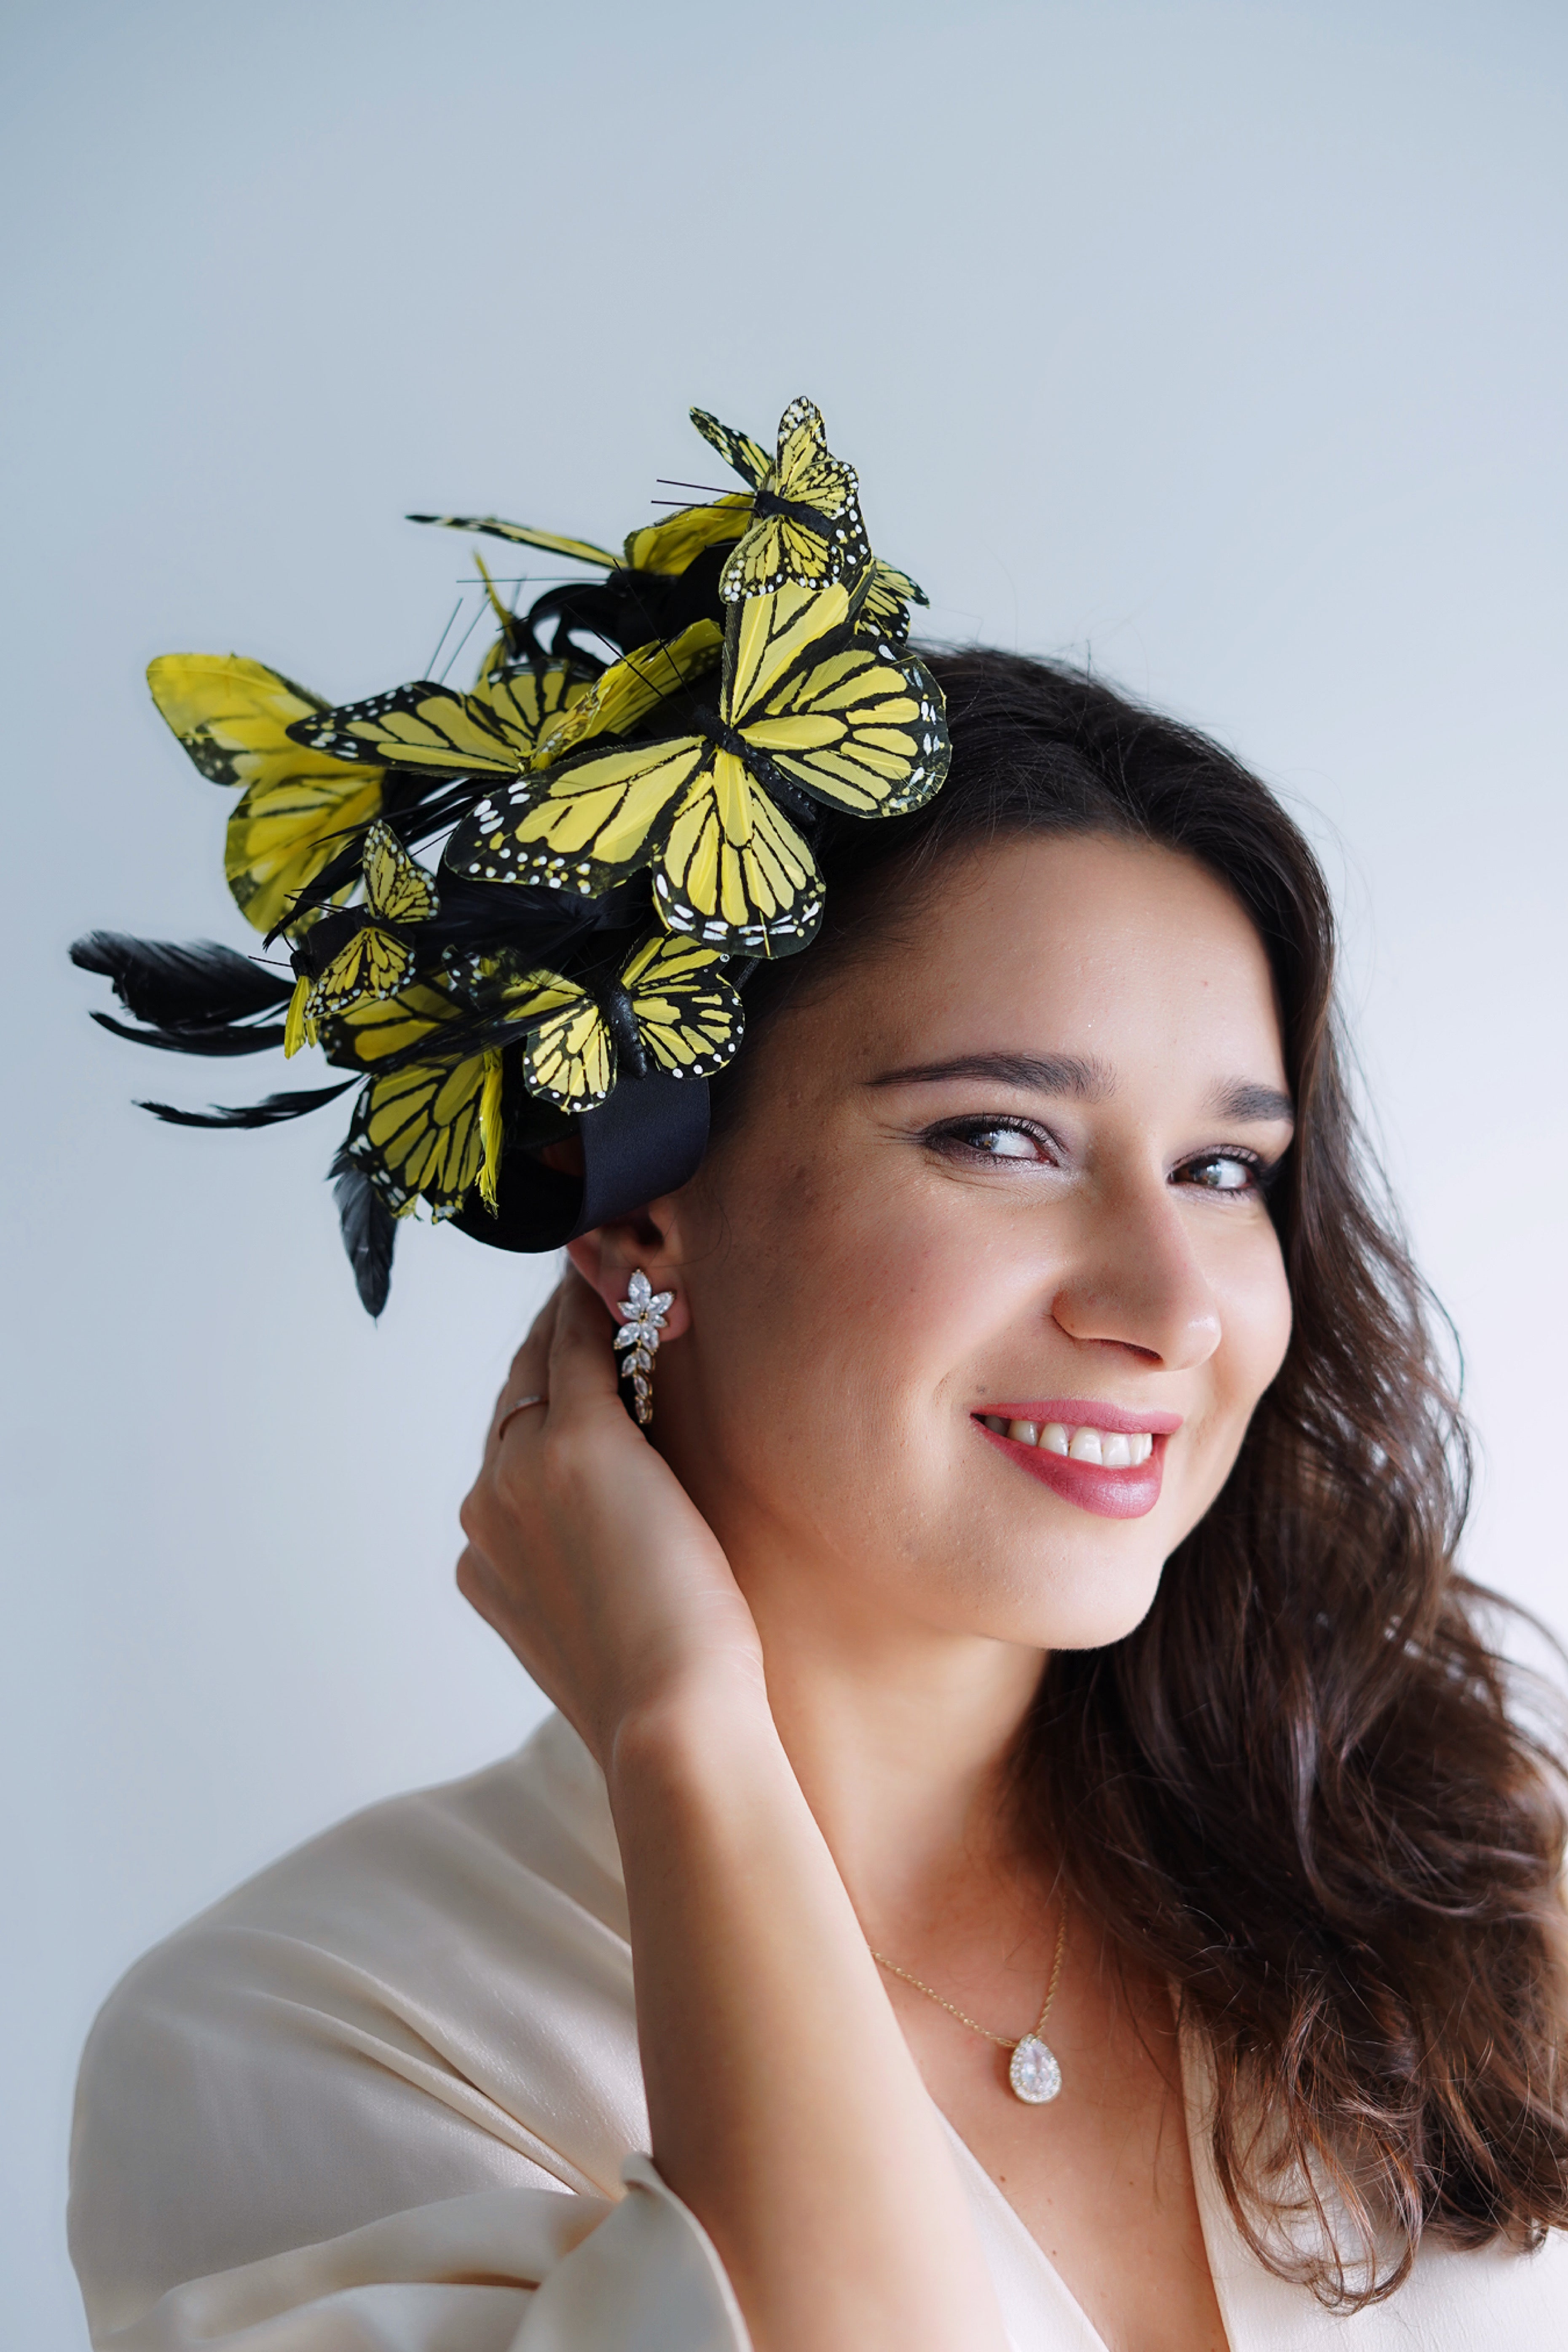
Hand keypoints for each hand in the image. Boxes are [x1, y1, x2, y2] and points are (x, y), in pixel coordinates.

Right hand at [457, 1270, 766, 1765]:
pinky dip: (595, 1310)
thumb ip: (589, 1574)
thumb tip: (626, 1543)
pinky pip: (581, 1351)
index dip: (539, 1407)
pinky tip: (617, 1280)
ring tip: (606, 1277)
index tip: (572, 1367)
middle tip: (588, 1298)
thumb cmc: (661, 1690)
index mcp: (484, 1561)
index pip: (507, 1456)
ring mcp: (521, 1473)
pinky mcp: (579, 1444)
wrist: (669, 1721)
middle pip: (513, 1402)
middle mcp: (486, 1509)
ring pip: (541, 1368)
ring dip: (569, 1319)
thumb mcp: (601, 1625)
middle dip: (548, 1351)